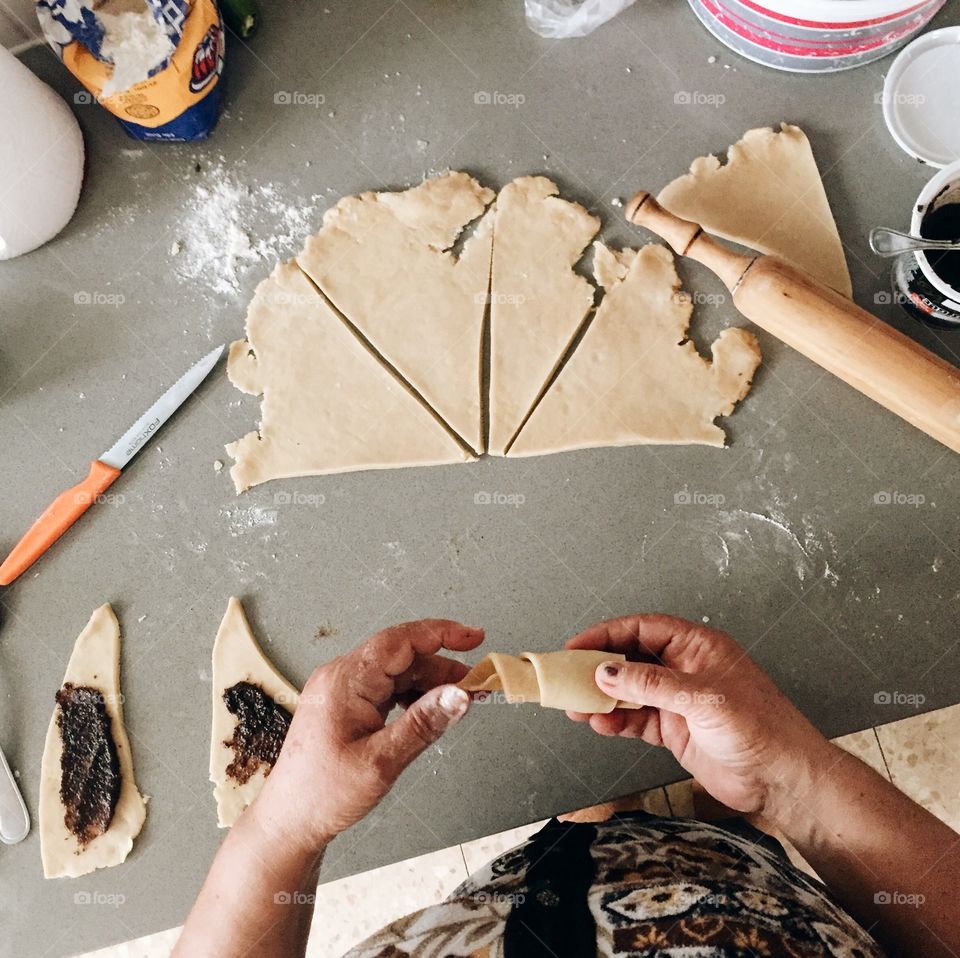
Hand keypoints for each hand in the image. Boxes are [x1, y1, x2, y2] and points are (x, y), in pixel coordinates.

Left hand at [251, 619, 482, 852]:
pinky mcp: (343, 704)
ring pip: (395, 671)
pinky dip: (411, 694)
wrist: (288, 821)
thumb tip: (459, 695)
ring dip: (429, 681)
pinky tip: (429, 710)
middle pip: (401, 655)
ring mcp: (340, 690)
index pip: (401, 640)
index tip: (474, 637)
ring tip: (459, 700)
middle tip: (476, 683)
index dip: (441, 633)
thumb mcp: (382, 762)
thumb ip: (424, 724)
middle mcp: (341, 676)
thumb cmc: (323, 794)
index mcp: (346, 680)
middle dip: (442, 666)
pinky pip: (384, 687)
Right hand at [566, 614, 831, 820]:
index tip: (577, 646)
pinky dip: (615, 722)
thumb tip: (607, 673)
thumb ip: (652, 685)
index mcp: (697, 646)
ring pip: (629, 691)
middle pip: (631, 658)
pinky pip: (636, 720)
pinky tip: (600, 725)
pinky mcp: (674, 730)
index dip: (608, 634)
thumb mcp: (703, 699)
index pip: (643, 629)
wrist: (784, 781)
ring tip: (577, 706)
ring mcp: (678, 701)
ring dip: (602, 698)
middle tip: (569, 676)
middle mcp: (685, 669)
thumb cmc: (762, 729)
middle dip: (599, 667)